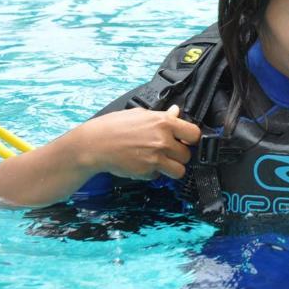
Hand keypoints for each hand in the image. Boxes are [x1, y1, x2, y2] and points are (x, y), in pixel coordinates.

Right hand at [76, 105, 201, 180]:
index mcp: (164, 122)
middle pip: (187, 154)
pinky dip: (154, 173)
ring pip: (179, 170)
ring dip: (172, 168)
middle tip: (168, 151)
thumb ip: (162, 115)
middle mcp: (163, 140)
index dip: (191, 138)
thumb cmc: (114, 126)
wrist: (94, 144)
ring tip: (161, 162)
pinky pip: (159, 176)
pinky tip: (144, 164)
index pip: (194, 133)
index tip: (186, 140)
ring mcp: (155, 158)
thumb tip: (176, 111)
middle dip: (179, 154)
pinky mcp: (146, 171)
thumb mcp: (140, 114)